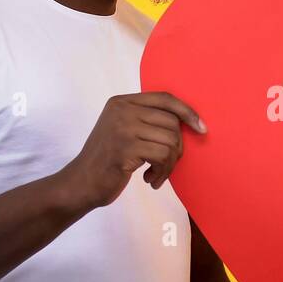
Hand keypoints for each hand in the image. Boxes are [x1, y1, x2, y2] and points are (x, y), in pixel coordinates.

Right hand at [61, 91, 204, 207]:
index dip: (187, 111)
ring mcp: (122, 127)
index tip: (201, 128)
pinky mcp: (125, 148)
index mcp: (122, 101)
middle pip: (172, 122)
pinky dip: (162, 172)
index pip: (165, 98)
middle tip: (165, 165)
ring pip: (171, 141)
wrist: (81, 183)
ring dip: (169, 164)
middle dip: (177, 148)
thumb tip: (188, 121)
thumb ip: (146, 120)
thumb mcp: (123, 131)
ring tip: (157, 175)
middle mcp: (122, 109)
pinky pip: (162, 156)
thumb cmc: (108, 161)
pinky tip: (150, 179)